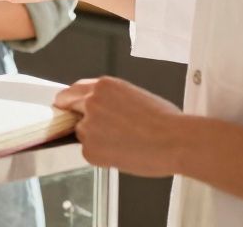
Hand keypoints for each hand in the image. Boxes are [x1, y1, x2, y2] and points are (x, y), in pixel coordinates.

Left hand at [54, 76, 186, 176]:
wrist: (175, 141)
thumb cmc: (165, 121)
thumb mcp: (134, 95)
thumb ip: (110, 99)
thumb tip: (103, 108)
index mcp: (103, 86)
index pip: (72, 91)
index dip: (70, 101)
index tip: (67, 107)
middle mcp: (91, 103)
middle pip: (70, 110)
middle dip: (78, 118)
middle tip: (97, 130)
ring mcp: (88, 126)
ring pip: (82, 134)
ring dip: (95, 139)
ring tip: (124, 143)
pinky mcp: (90, 150)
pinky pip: (89, 152)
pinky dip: (101, 156)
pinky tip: (123, 153)